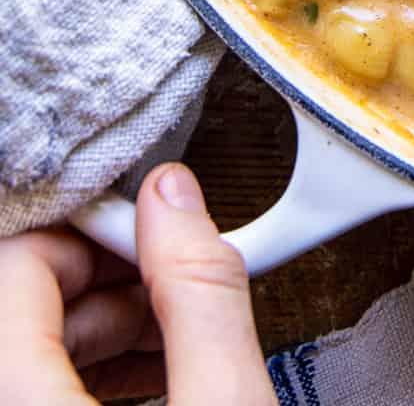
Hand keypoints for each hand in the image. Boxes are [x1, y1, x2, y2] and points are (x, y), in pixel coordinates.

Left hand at [0, 163, 273, 404]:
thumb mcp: (223, 402)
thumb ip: (200, 293)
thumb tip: (175, 197)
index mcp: (15, 398)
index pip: (19, 262)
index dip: (101, 231)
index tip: (160, 226)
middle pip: (23, 303)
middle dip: (113, 278)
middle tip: (182, 280)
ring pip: (32, 349)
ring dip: (111, 325)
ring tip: (182, 332)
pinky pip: (41, 390)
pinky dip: (96, 372)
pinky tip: (158, 376)